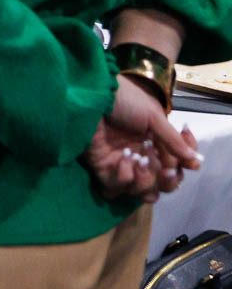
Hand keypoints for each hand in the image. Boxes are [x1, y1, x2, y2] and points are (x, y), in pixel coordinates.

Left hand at [82, 74, 199, 202]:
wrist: (94, 95)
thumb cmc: (125, 100)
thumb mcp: (154, 116)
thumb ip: (173, 141)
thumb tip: (195, 161)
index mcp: (157, 144)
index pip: (178, 167)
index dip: (186, 166)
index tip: (188, 158)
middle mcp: (142, 157)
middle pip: (163, 186)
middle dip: (168, 181)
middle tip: (164, 168)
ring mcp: (122, 165)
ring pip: (142, 193)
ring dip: (146, 181)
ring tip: (139, 160)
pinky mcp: (102, 168)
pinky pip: (116, 189)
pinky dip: (124, 178)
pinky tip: (123, 159)